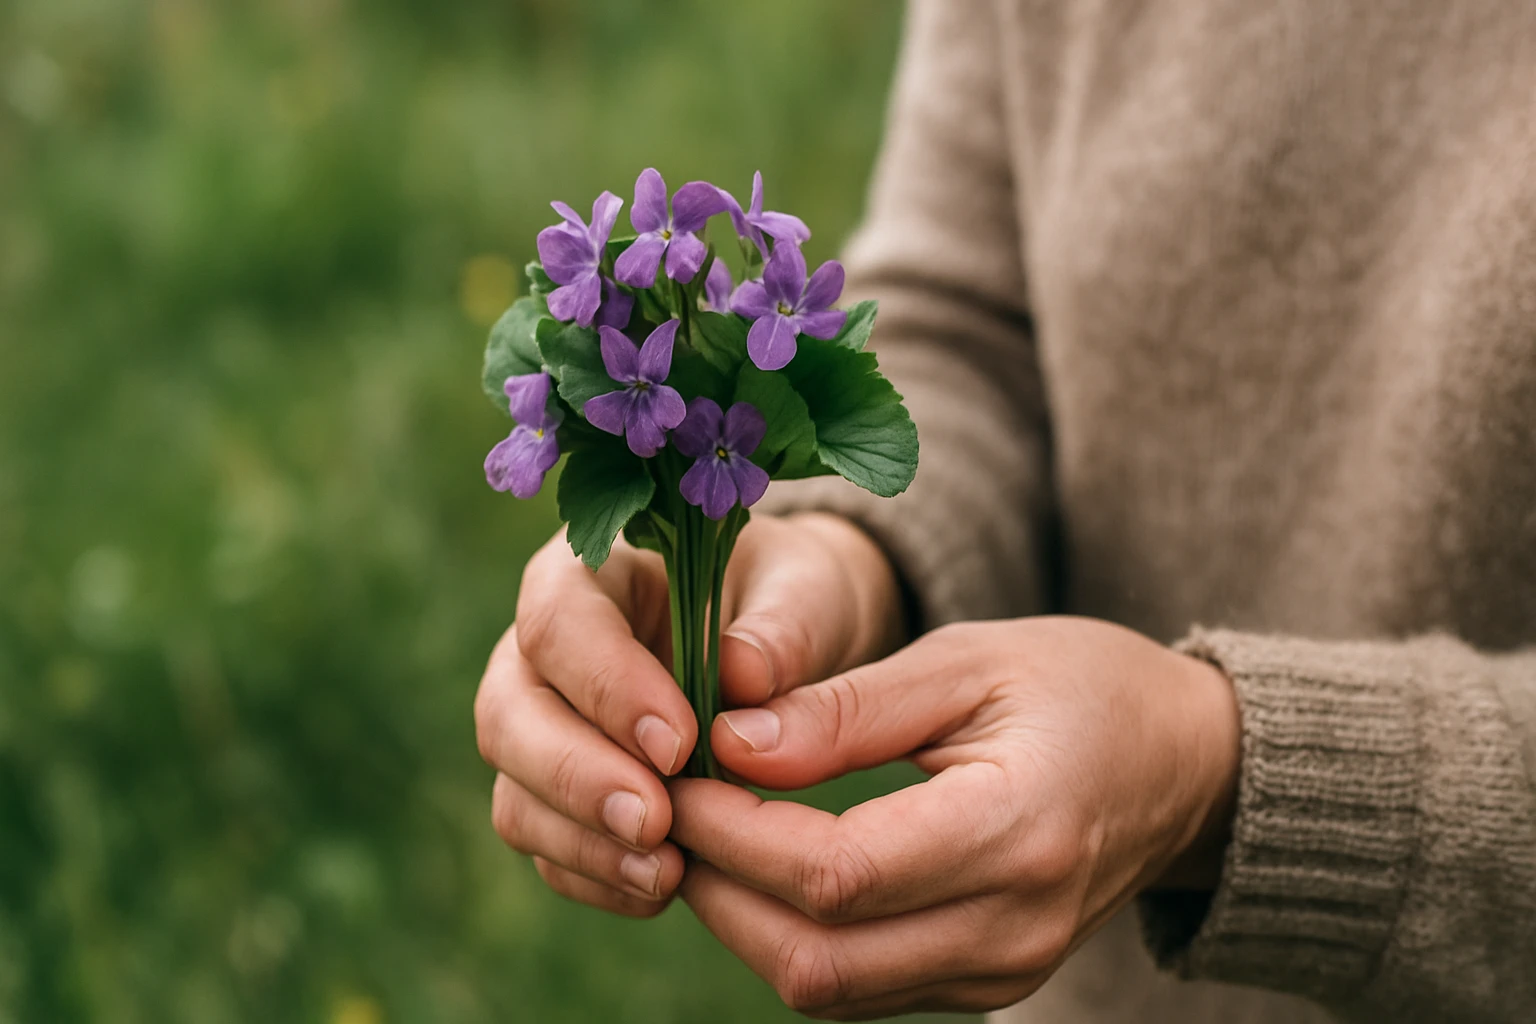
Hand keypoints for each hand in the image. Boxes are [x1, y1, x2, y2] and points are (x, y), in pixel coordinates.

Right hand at [473, 513, 904, 915]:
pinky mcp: (562, 796)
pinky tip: (658, 889)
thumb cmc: (797, 597)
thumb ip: (781, 628)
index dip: (605, 686)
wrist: (798, 640)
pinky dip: (595, 875)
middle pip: (510, 714)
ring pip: (516, 791)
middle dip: (576, 778)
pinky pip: (549, 845)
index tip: (679, 744)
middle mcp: (545, 651)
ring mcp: (543, 727)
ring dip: (582, 841)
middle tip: (655, 823)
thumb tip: (742, 680)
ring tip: (665, 872)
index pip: (559, 621)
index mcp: (592, 571)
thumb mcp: (809, 590)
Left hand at [669, 616, 1239, 1018]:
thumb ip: (846, 710)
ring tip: (708, 833)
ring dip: (745, 920)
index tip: (680, 778)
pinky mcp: (987, 985)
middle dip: (719, 889)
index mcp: (1014, 832)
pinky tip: (767, 867)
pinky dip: (794, 935)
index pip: (836, 874)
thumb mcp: (964, 662)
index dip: (734, 834)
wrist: (1180, 763)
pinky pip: (860, 988)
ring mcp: (1003, 973)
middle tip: (671, 811)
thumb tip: (729, 745)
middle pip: (816, 959)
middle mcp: (1011, 929)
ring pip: (828, 989)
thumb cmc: (1077, 686)